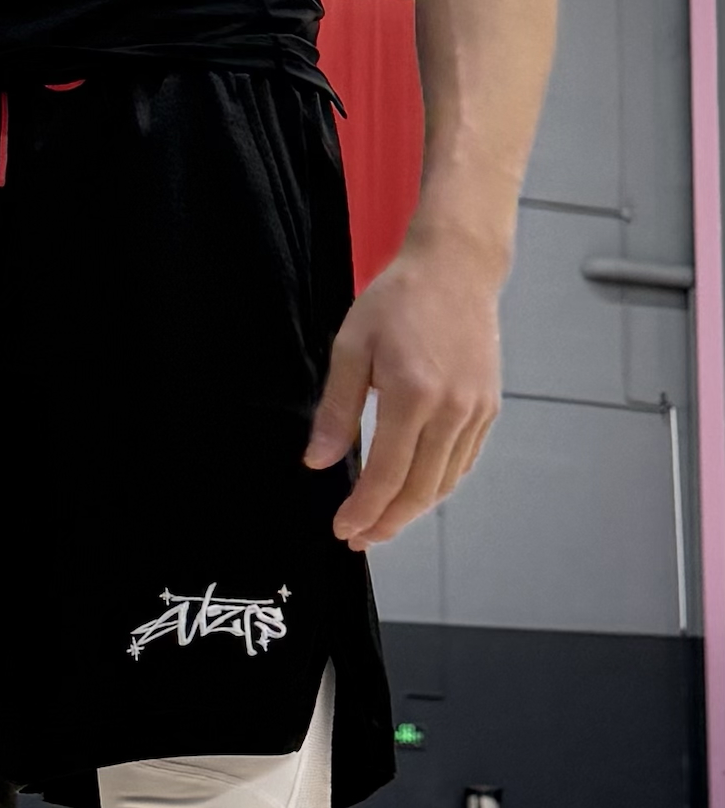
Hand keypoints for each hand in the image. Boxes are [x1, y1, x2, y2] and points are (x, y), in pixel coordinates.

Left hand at [304, 234, 502, 550]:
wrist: (455, 269)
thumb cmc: (397, 301)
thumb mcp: (351, 347)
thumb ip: (337, 411)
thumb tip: (318, 462)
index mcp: (413, 395)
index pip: (387, 474)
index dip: (364, 510)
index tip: (344, 530)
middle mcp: (452, 410)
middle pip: (420, 489)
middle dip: (388, 522)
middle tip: (360, 538)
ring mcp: (477, 411)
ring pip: (445, 482)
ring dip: (413, 510)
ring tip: (382, 521)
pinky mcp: (490, 407)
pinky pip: (463, 462)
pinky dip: (438, 484)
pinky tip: (414, 489)